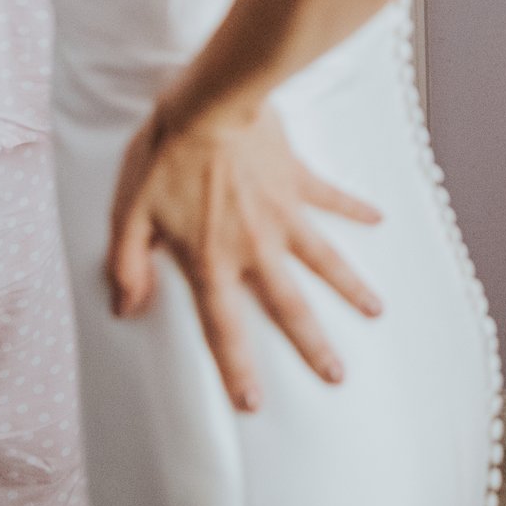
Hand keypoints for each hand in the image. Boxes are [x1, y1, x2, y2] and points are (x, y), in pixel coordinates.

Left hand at [106, 100, 384, 411]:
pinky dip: (356, 209)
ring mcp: (283, 215)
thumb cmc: (163, 155)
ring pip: (324, 260)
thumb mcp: (128, 213)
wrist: (209, 103)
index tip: (253, 402)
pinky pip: (332, 199)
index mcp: (212, 261)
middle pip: (289, 307)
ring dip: (351, 288)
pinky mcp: (298, 181)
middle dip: (314, 346)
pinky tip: (379, 218)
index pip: (224, 328)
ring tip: (377, 311)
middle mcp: (255, 247)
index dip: (237, 369)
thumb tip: (127, 309)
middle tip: (337, 375)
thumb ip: (126, 264)